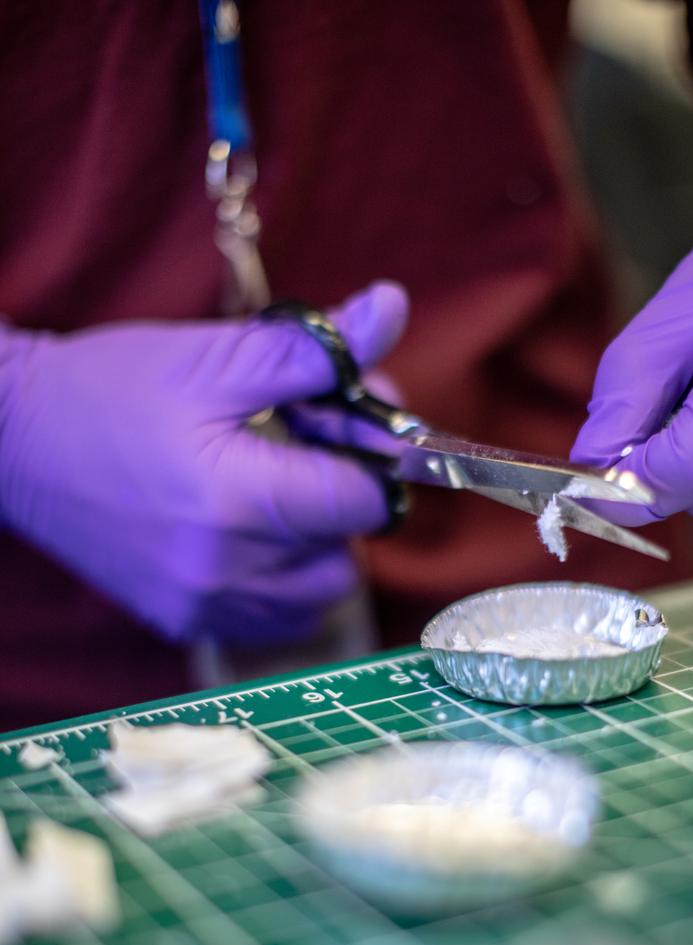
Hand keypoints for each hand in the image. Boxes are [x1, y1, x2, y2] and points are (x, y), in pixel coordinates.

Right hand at [0, 281, 407, 642]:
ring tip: (273, 496)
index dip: (371, 458)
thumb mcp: (211, 358)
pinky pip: (272, 620)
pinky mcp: (184, 621)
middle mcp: (227, 571)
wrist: (15, 443)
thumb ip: (311, 351)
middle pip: (346, 554)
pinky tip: (248, 537)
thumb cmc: (107, 391)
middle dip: (340, 502)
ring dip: (315, 548)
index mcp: (240, 503)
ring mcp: (204, 606)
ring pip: (315, 596)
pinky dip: (279, 584)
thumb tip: (390, 310)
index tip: (346, 425)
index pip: (364, 504)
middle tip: (301, 454)